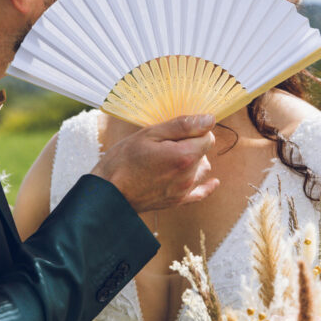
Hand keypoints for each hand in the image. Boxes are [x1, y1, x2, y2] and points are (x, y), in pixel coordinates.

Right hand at [91, 114, 219, 212]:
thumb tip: (209, 120)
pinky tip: (213, 181)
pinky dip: (207, 186)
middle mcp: (189, 175)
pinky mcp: (178, 201)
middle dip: (191, 144)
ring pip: (203, 169)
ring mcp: (184, 190)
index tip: (177, 132)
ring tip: (173, 157)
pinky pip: (200, 193)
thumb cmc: (124, 160)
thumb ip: (183, 126)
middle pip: (204, 153)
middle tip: (167, 144)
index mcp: (184, 156)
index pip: (208, 137)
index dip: (194, 131)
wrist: (108, 193)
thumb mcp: (150, 134)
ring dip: (195, 161)